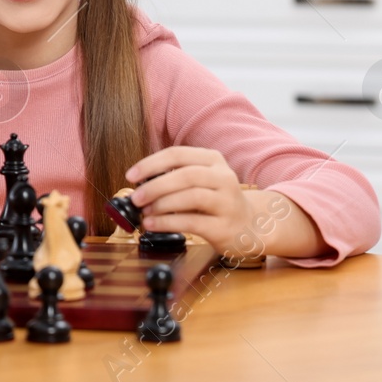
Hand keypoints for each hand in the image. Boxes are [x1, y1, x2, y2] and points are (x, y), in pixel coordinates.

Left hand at [125, 147, 256, 258]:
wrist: (250, 226)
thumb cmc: (216, 201)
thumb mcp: (200, 181)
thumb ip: (174, 178)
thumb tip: (138, 184)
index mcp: (213, 160)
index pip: (177, 154)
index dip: (150, 164)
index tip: (131, 175)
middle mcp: (223, 178)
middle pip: (185, 175)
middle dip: (154, 186)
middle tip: (135, 197)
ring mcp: (227, 202)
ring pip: (191, 197)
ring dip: (162, 204)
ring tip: (145, 211)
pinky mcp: (224, 226)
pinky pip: (192, 222)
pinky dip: (167, 223)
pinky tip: (153, 224)